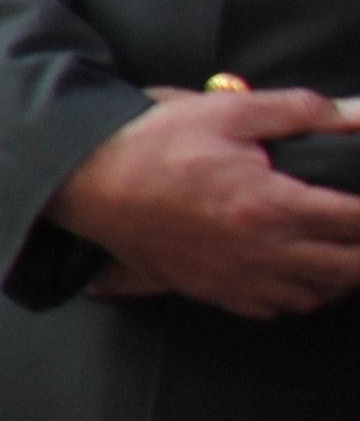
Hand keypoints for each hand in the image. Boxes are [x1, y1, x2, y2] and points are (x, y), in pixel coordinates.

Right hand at [51, 87, 359, 317]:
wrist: (88, 183)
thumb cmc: (155, 145)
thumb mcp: (228, 112)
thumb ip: (300, 111)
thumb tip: (354, 112)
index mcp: (271, 205)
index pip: (354, 220)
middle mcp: (261, 251)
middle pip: (347, 268)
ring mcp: (235, 277)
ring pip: (315, 296)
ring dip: (339, 276)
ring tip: (342, 251)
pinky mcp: (211, 290)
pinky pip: (273, 308)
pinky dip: (298, 295)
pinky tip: (298, 272)